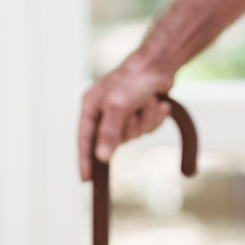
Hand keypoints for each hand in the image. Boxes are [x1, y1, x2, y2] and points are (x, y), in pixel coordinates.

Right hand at [78, 54, 176, 180]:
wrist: (160, 64)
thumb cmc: (134, 78)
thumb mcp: (118, 106)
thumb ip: (109, 132)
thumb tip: (101, 157)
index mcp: (90, 106)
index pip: (84, 139)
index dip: (85, 160)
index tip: (86, 179)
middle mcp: (104, 111)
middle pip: (114, 140)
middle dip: (131, 128)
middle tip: (135, 111)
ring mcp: (122, 113)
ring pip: (134, 135)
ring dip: (145, 120)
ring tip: (148, 101)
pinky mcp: (138, 113)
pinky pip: (146, 128)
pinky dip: (154, 118)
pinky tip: (158, 103)